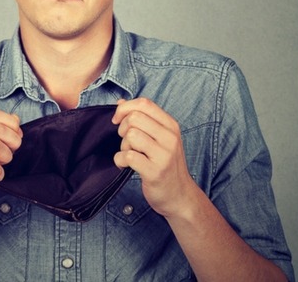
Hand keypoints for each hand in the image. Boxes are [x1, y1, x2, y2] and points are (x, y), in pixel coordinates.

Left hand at [112, 98, 195, 216]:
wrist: (180, 195)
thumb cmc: (166, 165)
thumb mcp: (160, 138)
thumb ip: (142, 119)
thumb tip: (121, 102)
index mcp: (171, 126)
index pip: (144, 103)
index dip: (125, 108)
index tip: (117, 119)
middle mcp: (170, 137)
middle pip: (135, 117)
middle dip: (123, 128)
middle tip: (126, 142)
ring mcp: (163, 155)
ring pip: (131, 135)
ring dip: (123, 146)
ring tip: (130, 155)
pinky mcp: (154, 172)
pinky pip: (127, 156)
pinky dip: (120, 161)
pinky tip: (126, 166)